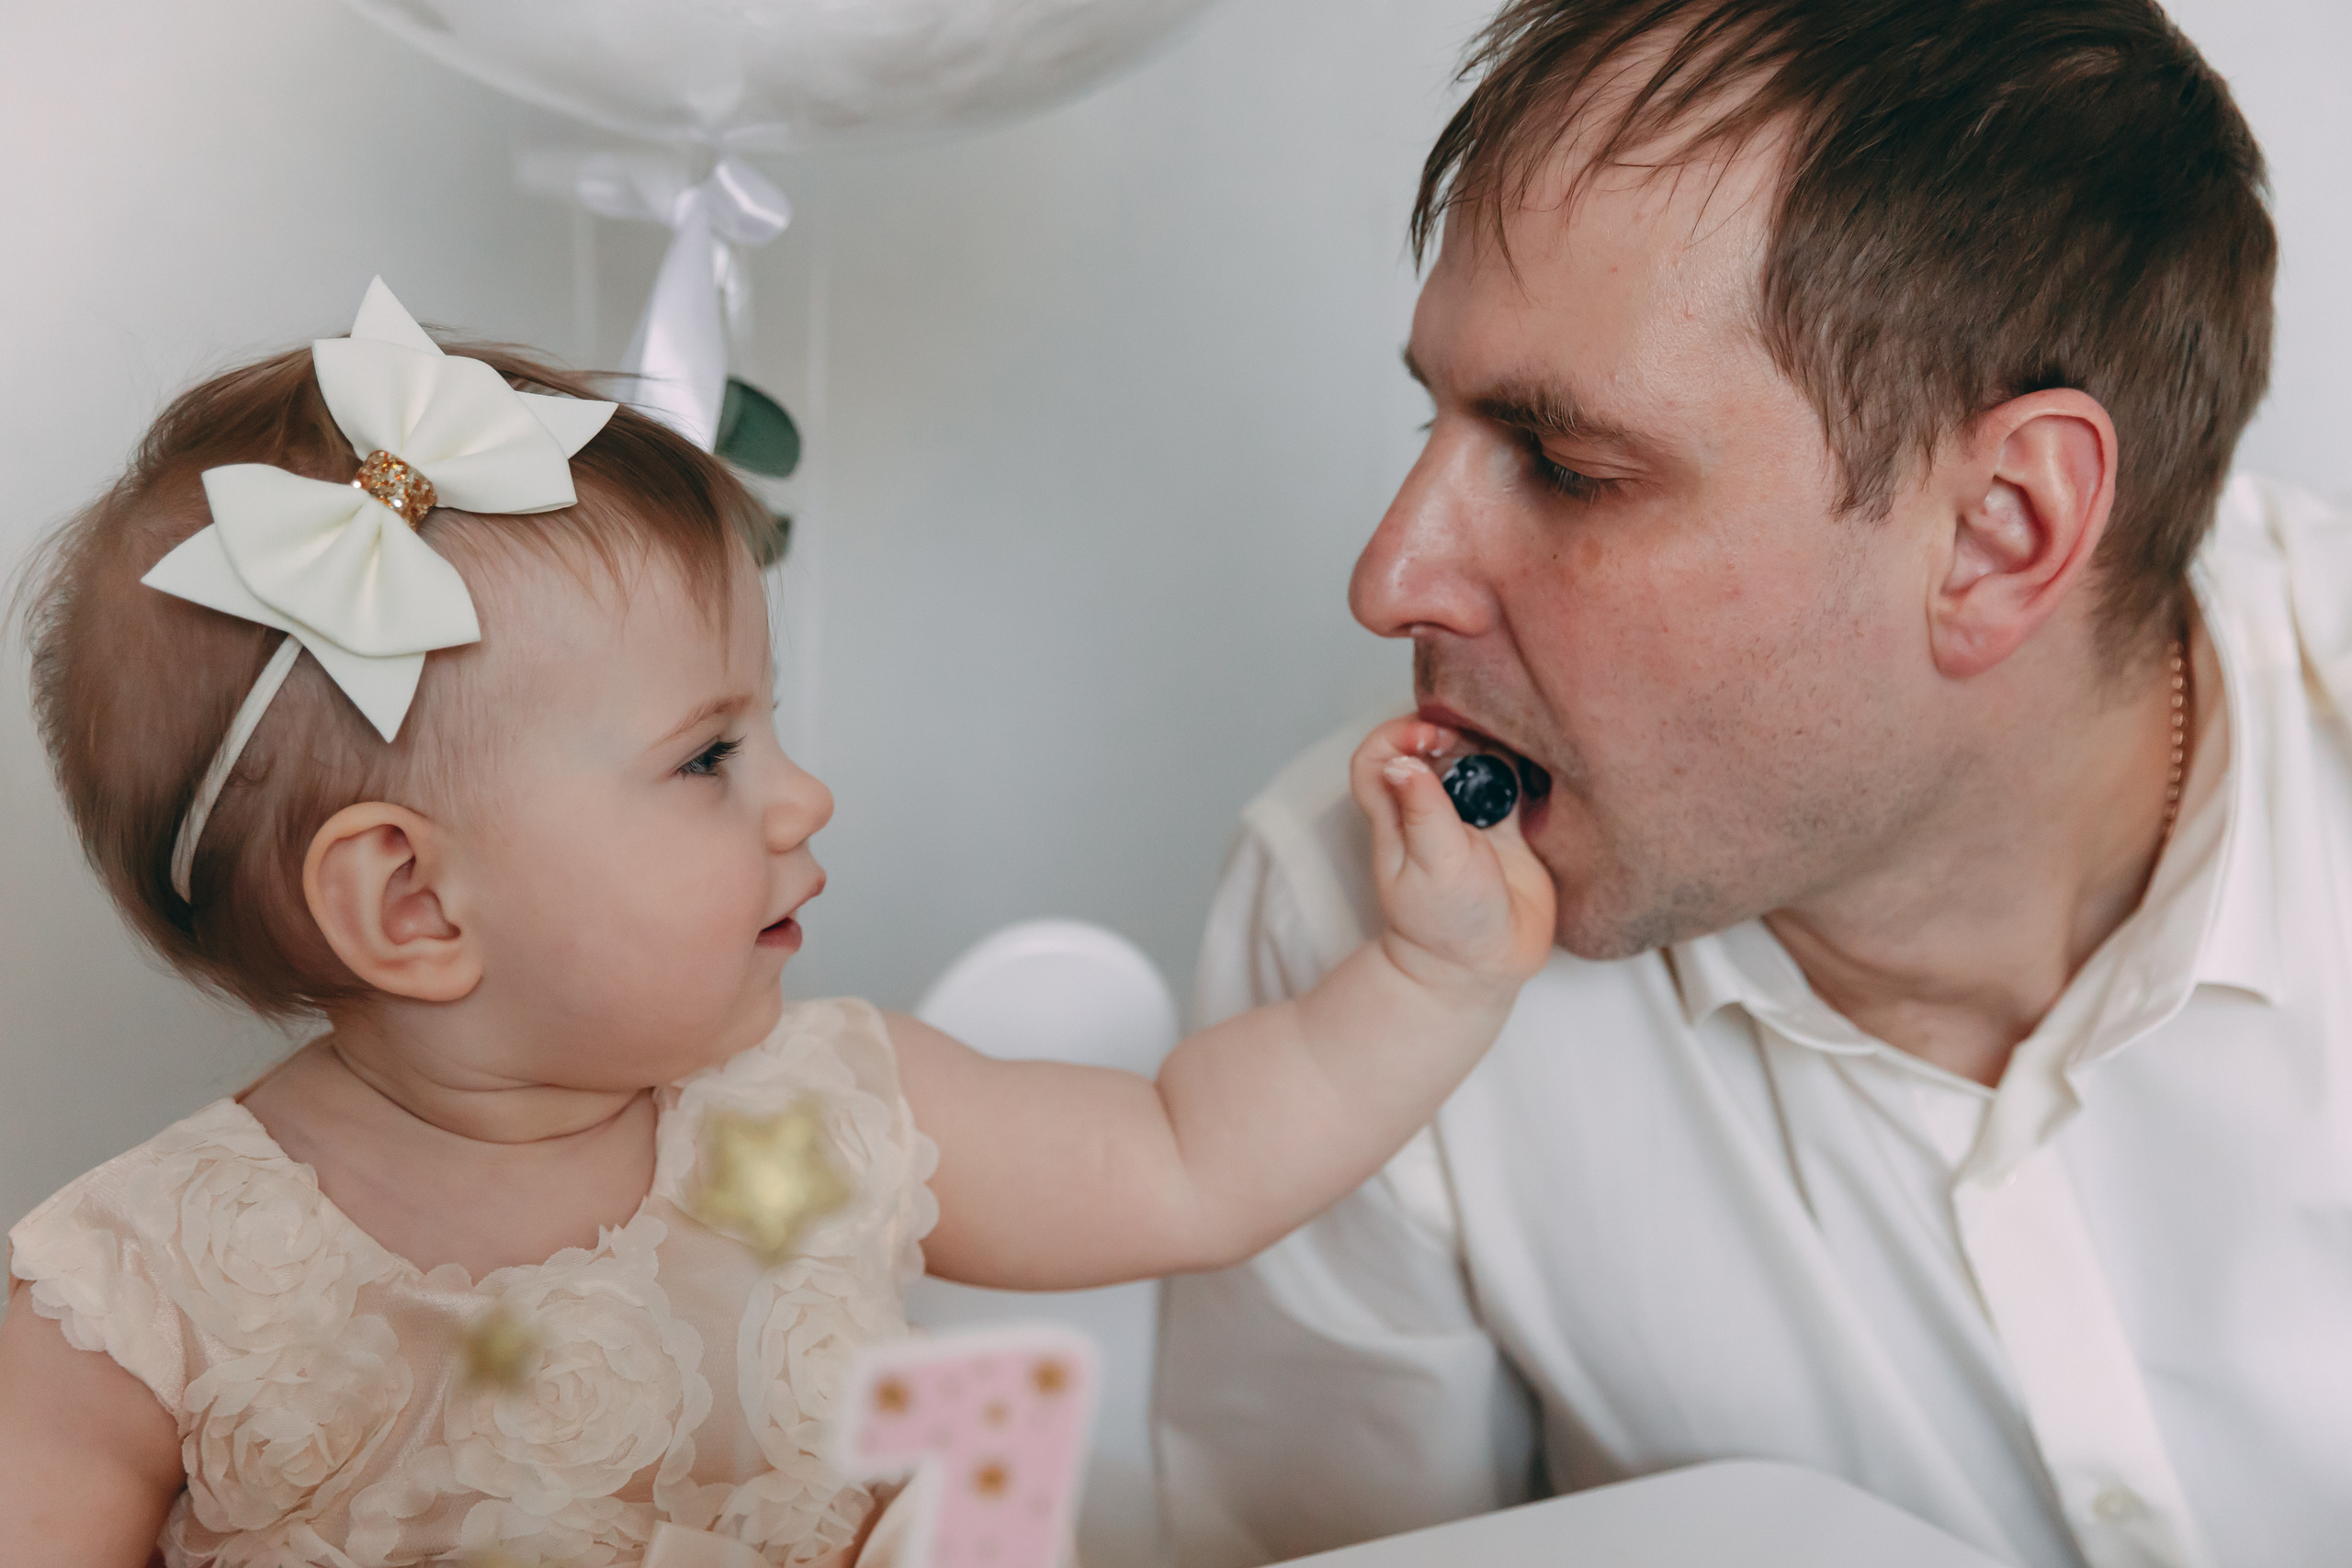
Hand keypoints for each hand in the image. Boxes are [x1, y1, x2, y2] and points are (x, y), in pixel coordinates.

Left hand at [1350, 718, 1556, 1003]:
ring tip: (1516, 750)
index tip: (1432, 740)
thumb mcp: (1433, 865)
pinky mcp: (1507, 828)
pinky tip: (1539, 767)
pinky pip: (1513, 783)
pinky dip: (1524, 768)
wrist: (1486, 967)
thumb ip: (1423, 811)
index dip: (1397, 735)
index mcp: (1398, 815)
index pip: (1378, 756)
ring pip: (1475, 758)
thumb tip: (1402, 760)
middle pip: (1431, 746)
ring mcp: (1470, 817)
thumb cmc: (1447, 924)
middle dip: (1454, 730)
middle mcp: (1431, 809)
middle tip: (1480, 740)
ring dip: (1492, 746)